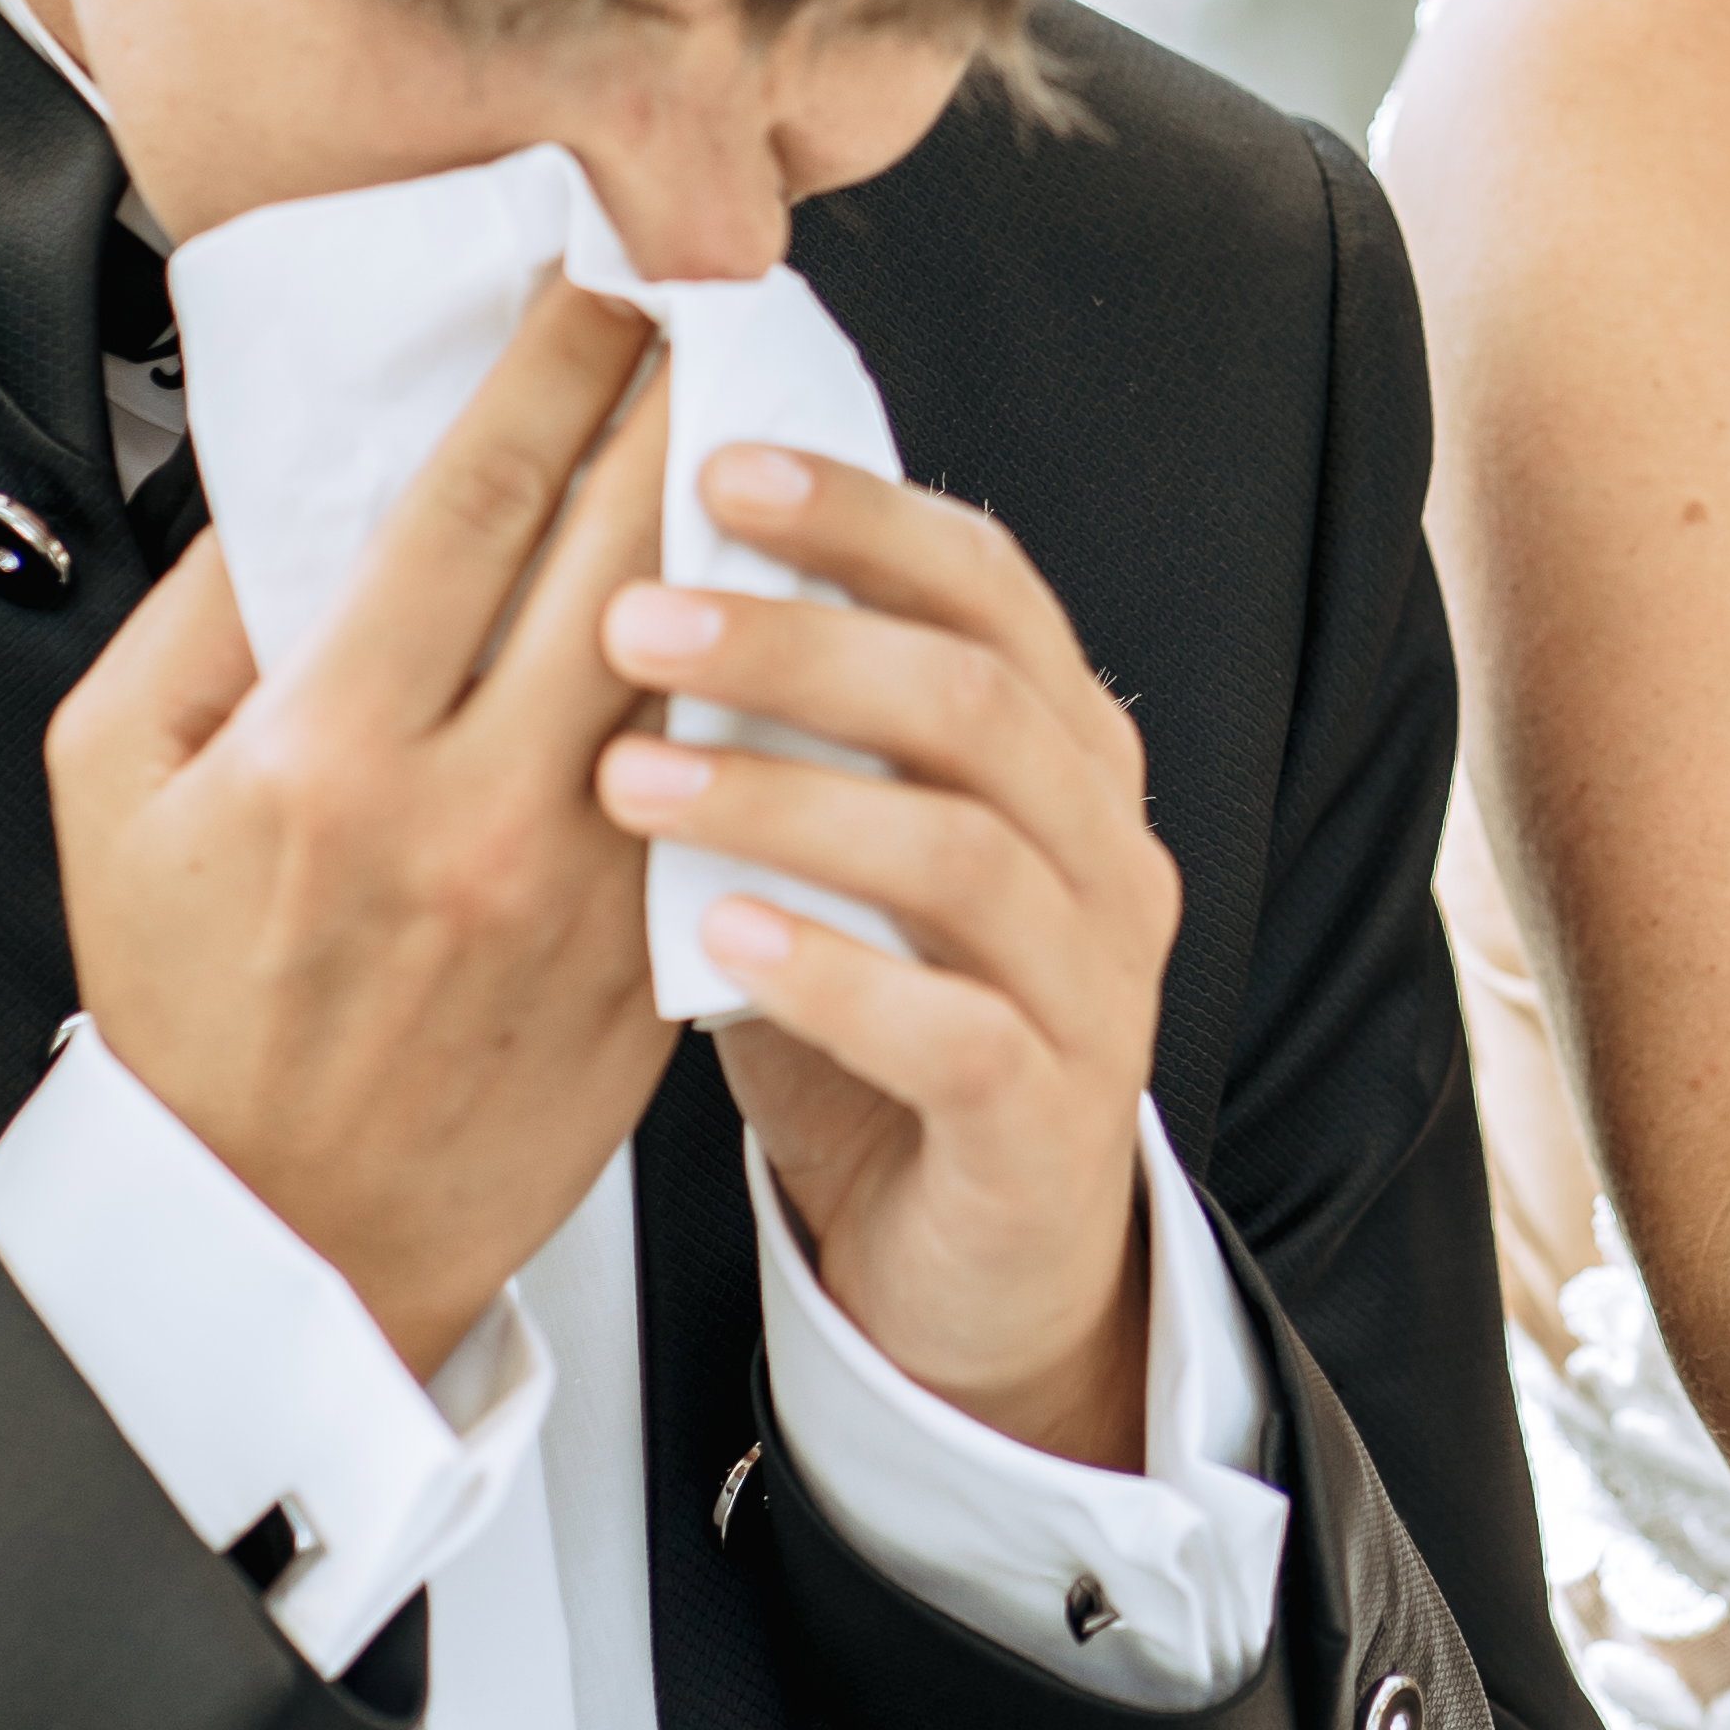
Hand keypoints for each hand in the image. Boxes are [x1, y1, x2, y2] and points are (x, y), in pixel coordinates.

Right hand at [45, 287, 678, 1375]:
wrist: (273, 1235)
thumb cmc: (186, 1007)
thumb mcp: (109, 787)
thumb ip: (196, 614)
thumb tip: (298, 480)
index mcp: (331, 749)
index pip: (484, 496)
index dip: (562, 364)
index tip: (605, 281)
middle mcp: (472, 808)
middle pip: (627, 544)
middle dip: (682, 403)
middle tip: (724, 304)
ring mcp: (579, 885)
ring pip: (706, 654)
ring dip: (750, 528)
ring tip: (775, 428)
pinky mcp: (651, 950)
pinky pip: (731, 777)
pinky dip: (768, 675)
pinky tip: (793, 599)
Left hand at [599, 451, 1182, 1471]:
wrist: (969, 1264)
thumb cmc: (874, 1021)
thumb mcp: (831, 853)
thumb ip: (780, 731)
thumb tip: (624, 564)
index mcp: (1062, 749)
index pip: (985, 584)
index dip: (858, 515)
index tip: (710, 464)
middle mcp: (1106, 848)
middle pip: (973, 697)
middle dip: (796, 643)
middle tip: (630, 621)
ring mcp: (1097, 986)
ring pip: (963, 852)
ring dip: (786, 800)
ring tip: (631, 780)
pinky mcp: (1051, 1121)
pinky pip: (956, 1030)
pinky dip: (833, 973)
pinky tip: (716, 941)